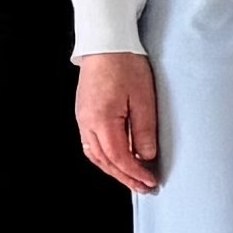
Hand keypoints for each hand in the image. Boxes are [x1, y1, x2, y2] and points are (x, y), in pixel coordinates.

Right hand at [73, 50, 160, 193]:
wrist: (106, 45)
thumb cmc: (125, 66)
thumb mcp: (143, 99)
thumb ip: (144, 130)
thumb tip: (146, 156)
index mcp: (101, 120)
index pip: (118, 157)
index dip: (134, 173)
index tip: (150, 182)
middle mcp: (86, 122)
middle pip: (104, 160)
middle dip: (124, 177)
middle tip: (144, 187)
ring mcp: (82, 118)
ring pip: (95, 155)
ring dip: (113, 169)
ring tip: (133, 178)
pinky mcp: (84, 113)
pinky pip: (92, 143)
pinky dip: (105, 157)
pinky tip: (118, 160)